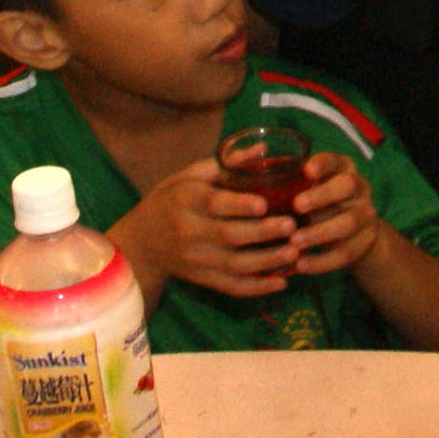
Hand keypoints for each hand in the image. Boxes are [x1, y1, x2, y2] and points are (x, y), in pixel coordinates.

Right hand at [121, 152, 298, 300]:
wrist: (142, 241)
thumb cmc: (173, 199)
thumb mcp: (190, 175)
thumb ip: (227, 163)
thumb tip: (263, 149)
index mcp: (186, 199)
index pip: (213, 203)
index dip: (239, 205)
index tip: (264, 204)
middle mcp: (188, 231)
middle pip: (228, 235)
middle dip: (262, 233)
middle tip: (292, 226)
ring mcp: (195, 259)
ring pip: (234, 265)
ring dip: (267, 262)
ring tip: (295, 253)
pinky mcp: (201, 279)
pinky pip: (231, 287)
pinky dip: (257, 288)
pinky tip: (281, 282)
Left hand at [279, 147, 384, 278]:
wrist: (354, 233)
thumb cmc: (318, 204)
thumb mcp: (308, 190)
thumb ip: (290, 185)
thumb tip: (249, 182)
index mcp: (342, 169)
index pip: (334, 160)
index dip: (322, 164)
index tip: (306, 170)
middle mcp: (359, 188)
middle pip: (347, 186)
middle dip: (322, 195)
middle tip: (297, 206)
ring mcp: (366, 214)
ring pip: (348, 222)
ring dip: (319, 233)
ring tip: (294, 242)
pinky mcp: (366, 241)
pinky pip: (346, 252)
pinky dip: (322, 261)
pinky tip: (302, 265)